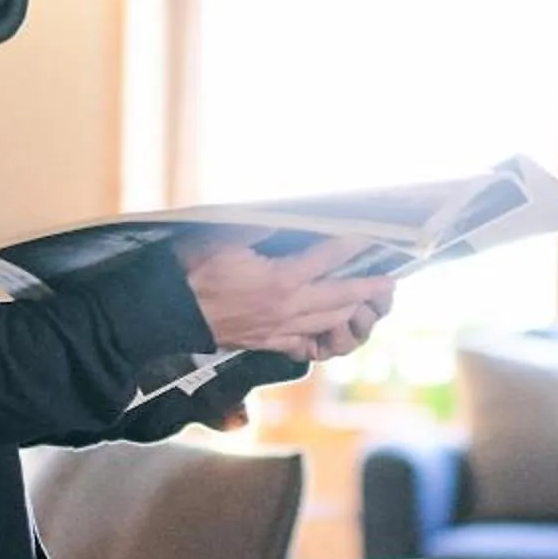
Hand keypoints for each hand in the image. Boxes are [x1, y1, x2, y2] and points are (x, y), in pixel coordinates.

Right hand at [180, 234, 397, 361]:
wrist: (168, 312)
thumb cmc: (192, 269)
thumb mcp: (226, 236)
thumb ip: (263, 225)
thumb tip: (289, 213)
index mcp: (282, 279)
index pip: (329, 257)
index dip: (354, 244)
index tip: (375, 234)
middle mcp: (288, 307)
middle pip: (341, 297)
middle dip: (369, 288)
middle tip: (390, 281)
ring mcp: (279, 329)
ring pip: (327, 322)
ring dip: (352, 312)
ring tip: (367, 302)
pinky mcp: (266, 342)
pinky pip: (302, 345)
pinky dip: (319, 338)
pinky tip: (326, 332)